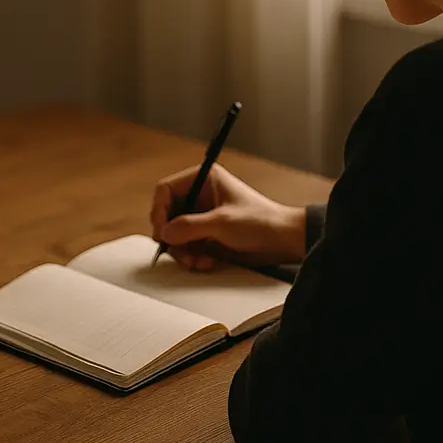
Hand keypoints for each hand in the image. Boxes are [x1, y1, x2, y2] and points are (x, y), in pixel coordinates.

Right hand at [150, 163, 306, 270]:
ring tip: (197, 261)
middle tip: (179, 252)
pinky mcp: (208, 235)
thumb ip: (189, 227)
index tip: (161, 232)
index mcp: (204, 180)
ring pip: (175, 234)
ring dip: (182, 251)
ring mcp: (203, 217)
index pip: (165, 190)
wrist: (283, 241)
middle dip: (172, 237)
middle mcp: (201, 196)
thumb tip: (164, 232)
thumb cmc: (261, 222)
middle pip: (167, 215)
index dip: (158, 211)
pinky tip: (206, 262)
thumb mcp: (221, 223)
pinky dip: (192, 257)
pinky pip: (187, 246)